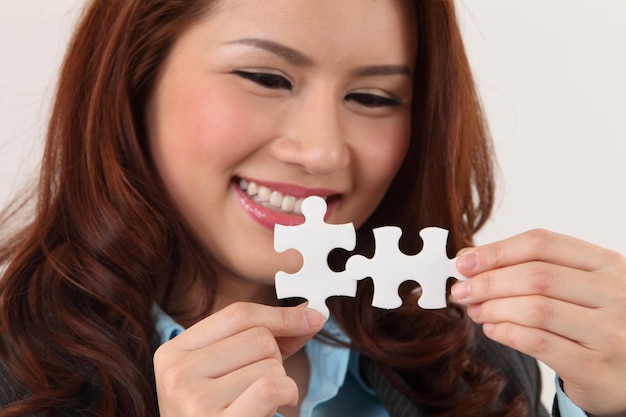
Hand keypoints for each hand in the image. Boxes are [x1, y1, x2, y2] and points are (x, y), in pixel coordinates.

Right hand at [153, 302, 324, 416]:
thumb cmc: (220, 413)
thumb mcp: (232, 370)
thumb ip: (270, 339)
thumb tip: (311, 315)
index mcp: (175, 351)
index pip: (238, 314)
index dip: (281, 315)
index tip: (312, 318)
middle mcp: (177, 372)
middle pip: (258, 337)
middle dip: (275, 359)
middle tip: (261, 385)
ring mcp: (193, 399)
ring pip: (269, 364)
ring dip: (279, 383)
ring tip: (259, 402)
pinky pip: (270, 387)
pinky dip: (286, 394)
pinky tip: (278, 406)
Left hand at [452, 229, 625, 416]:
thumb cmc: (594, 323)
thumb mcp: (577, 287)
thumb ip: (531, 269)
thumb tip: (468, 260)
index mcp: (607, 264)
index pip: (543, 244)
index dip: (497, 250)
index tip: (463, 262)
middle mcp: (615, 293)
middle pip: (536, 276)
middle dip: (488, 282)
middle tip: (460, 290)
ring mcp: (609, 331)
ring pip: (535, 309)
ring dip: (493, 308)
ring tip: (473, 310)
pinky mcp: (595, 366)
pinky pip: (538, 342)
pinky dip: (506, 333)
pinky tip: (491, 329)